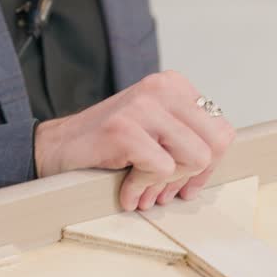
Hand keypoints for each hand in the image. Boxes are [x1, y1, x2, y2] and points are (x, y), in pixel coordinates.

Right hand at [33, 71, 235, 210]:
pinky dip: (143, 188)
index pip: (222, 131)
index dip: (209, 166)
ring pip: (195, 158)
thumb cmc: (107, 146)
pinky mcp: (125, 129)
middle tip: (164, 190)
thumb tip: (215, 164)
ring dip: (167, 184)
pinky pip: (162, 169)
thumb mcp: (156, 131)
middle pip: (215, 145)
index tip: (185, 182)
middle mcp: (162, 88)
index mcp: (175, 86)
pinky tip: (125, 189)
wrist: (55, 149)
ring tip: (143, 190)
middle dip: (191, 176)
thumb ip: (187, 138)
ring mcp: (143, 106)